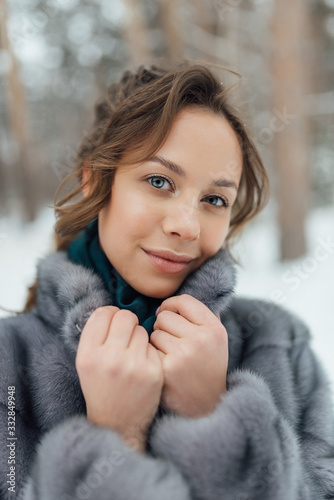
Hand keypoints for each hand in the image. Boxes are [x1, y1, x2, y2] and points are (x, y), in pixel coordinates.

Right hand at [75, 306, 163, 451]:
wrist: (117, 424)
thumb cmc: (100, 388)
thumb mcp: (85, 363)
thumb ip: (95, 336)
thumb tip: (112, 310)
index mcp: (89, 355)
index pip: (103, 313)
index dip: (110, 314)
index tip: (112, 321)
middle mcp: (110, 359)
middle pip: (125, 316)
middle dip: (126, 321)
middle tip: (126, 333)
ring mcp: (134, 366)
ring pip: (141, 329)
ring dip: (138, 336)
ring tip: (132, 352)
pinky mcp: (153, 372)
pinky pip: (152, 346)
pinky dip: (148, 351)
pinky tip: (142, 364)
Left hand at [150, 294, 227, 417]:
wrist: (206, 406)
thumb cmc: (207, 366)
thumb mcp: (216, 339)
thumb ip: (203, 315)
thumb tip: (178, 296)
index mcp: (214, 328)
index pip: (184, 301)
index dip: (171, 305)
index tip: (167, 313)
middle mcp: (201, 339)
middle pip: (165, 316)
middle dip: (163, 326)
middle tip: (170, 340)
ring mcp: (183, 354)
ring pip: (154, 332)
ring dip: (156, 341)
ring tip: (168, 354)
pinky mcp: (167, 368)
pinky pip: (148, 348)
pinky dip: (151, 355)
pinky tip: (161, 365)